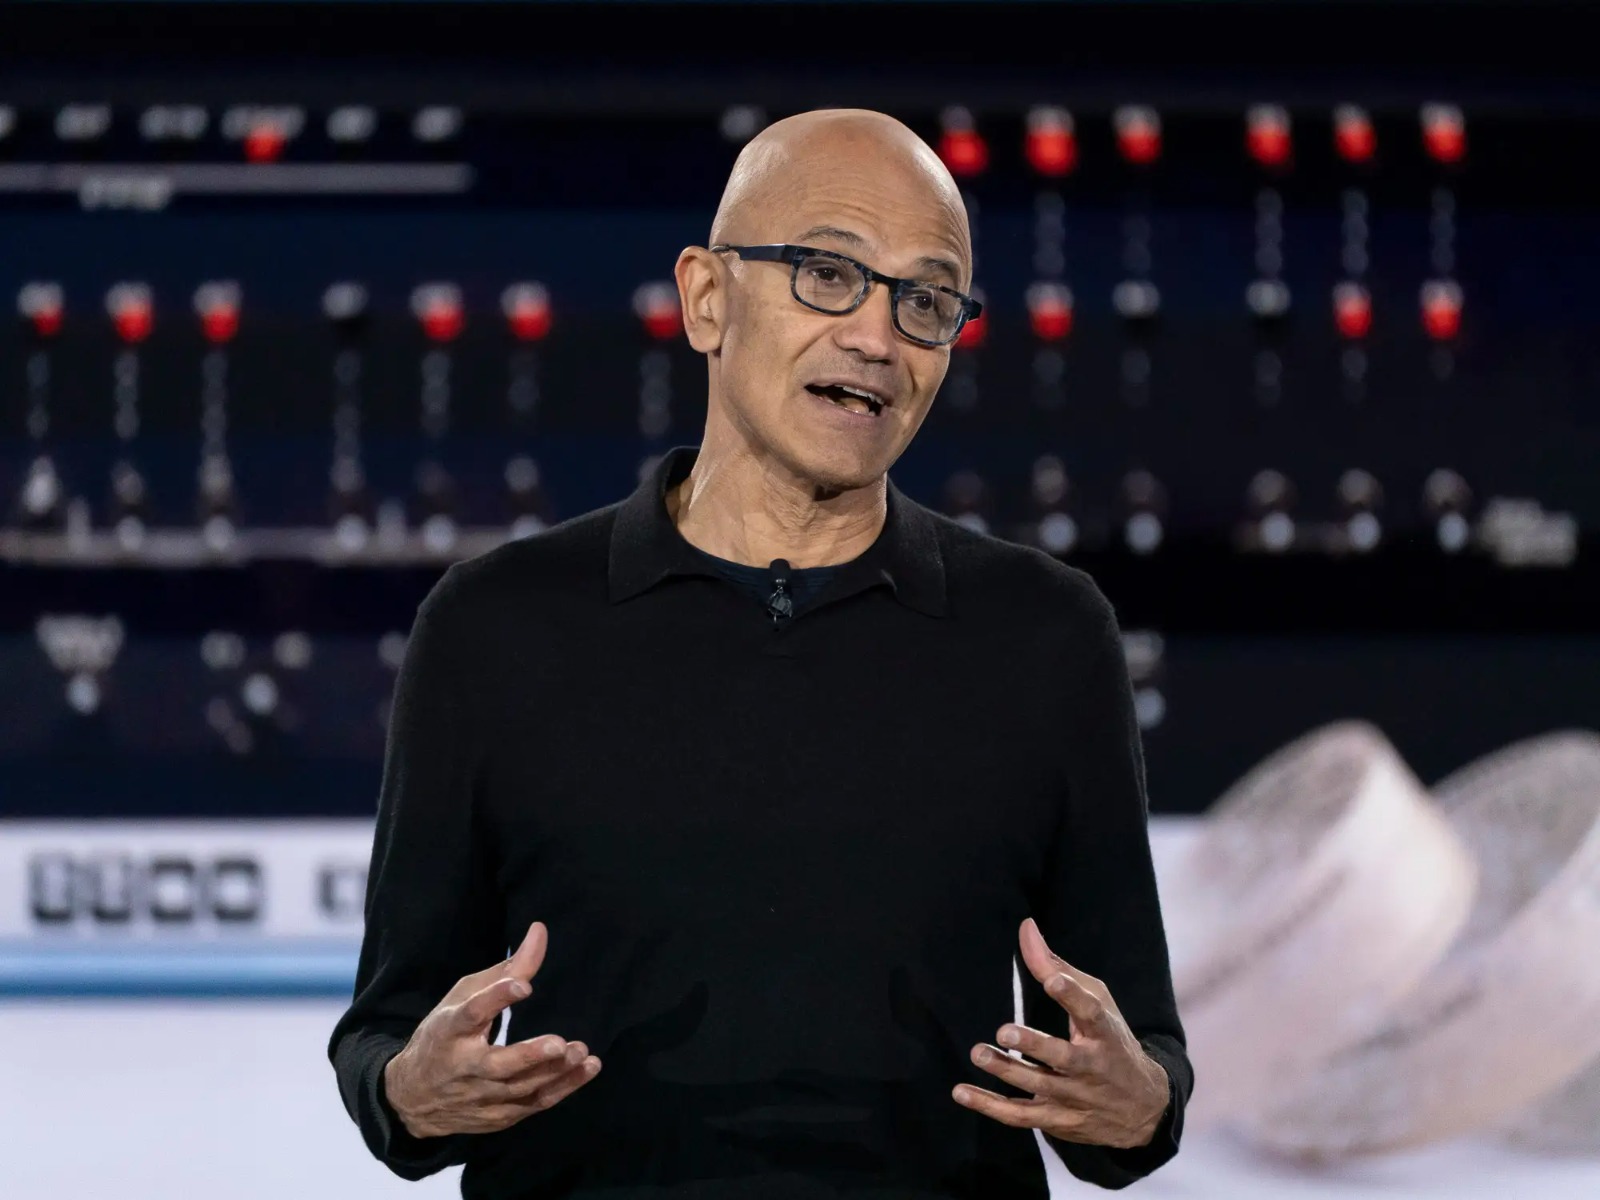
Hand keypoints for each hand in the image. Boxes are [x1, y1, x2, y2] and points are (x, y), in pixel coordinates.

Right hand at [383, 920, 602, 1138]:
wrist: (411, 1099)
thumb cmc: (444, 1036)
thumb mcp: (463, 998)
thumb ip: (506, 970)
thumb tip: (540, 931)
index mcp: (449, 1031)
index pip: (471, 1013)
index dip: (496, 998)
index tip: (523, 985)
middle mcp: (464, 1067)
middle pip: (497, 1065)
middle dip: (529, 1056)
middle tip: (559, 1043)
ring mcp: (481, 1096)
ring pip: (521, 1089)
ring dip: (555, 1072)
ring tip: (582, 1052)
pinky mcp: (497, 1117)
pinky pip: (534, 1104)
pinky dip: (563, 1089)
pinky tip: (587, 1069)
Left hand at [953, 917, 1169, 1149]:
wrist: (1142, 1108)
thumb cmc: (1111, 1040)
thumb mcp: (1097, 1002)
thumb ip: (1057, 968)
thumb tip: (1026, 927)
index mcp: (1105, 1033)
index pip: (1091, 1013)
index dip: (1072, 997)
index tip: (1052, 981)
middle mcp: (1092, 1067)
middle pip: (1063, 1058)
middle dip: (1035, 1045)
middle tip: (1005, 1030)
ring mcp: (1074, 1097)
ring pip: (1038, 1088)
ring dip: (1006, 1072)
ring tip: (979, 1053)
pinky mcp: (1056, 1119)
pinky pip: (1020, 1116)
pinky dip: (990, 1107)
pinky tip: (961, 1092)